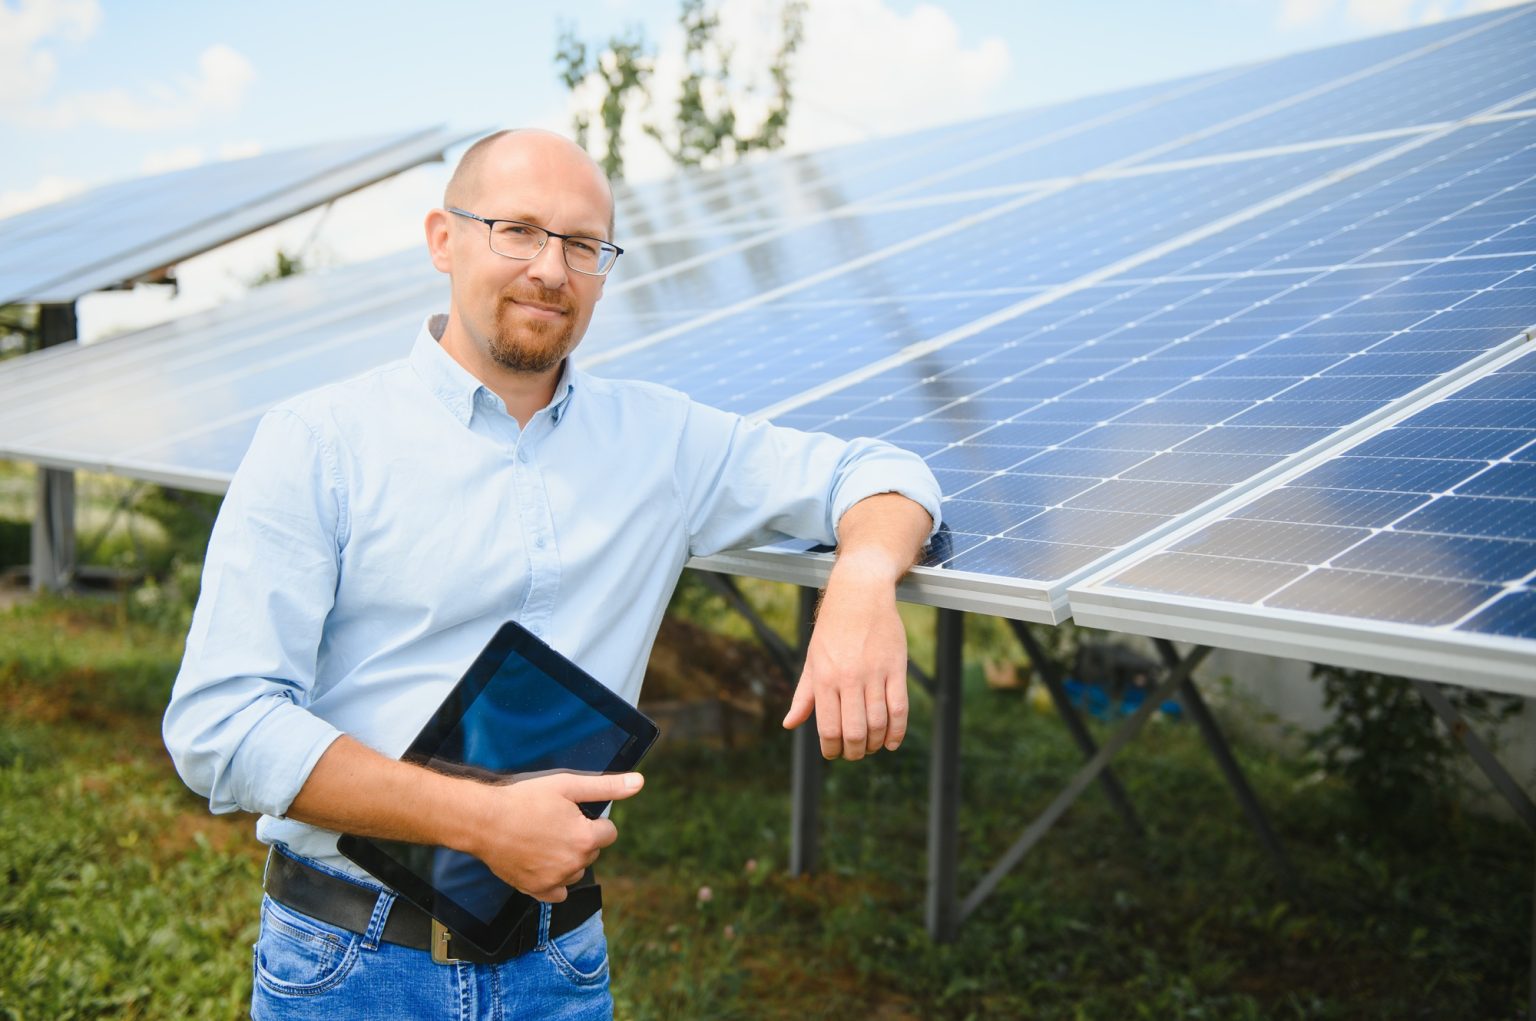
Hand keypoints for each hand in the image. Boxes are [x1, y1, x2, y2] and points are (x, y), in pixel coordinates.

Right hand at [467, 771, 643, 901]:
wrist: (483, 821)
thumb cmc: (524, 799)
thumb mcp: (568, 785)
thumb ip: (606, 786)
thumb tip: (639, 783)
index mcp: (585, 839)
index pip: (608, 833)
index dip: (593, 821)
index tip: (574, 814)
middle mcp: (573, 864)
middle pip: (592, 852)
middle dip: (581, 838)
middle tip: (554, 823)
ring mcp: (555, 880)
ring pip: (576, 871)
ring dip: (569, 859)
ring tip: (545, 839)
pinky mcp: (536, 891)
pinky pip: (558, 892)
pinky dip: (555, 881)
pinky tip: (543, 863)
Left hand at [782, 556, 909, 760]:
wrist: (859, 594)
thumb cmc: (832, 628)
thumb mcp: (813, 659)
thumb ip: (803, 695)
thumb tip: (789, 724)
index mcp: (824, 678)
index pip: (828, 728)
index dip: (832, 749)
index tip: (834, 753)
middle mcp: (848, 678)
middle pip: (854, 732)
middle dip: (854, 751)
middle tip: (854, 753)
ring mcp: (874, 673)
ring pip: (878, 723)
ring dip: (874, 743)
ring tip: (870, 746)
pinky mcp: (896, 668)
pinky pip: (899, 708)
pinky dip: (897, 731)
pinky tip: (891, 741)